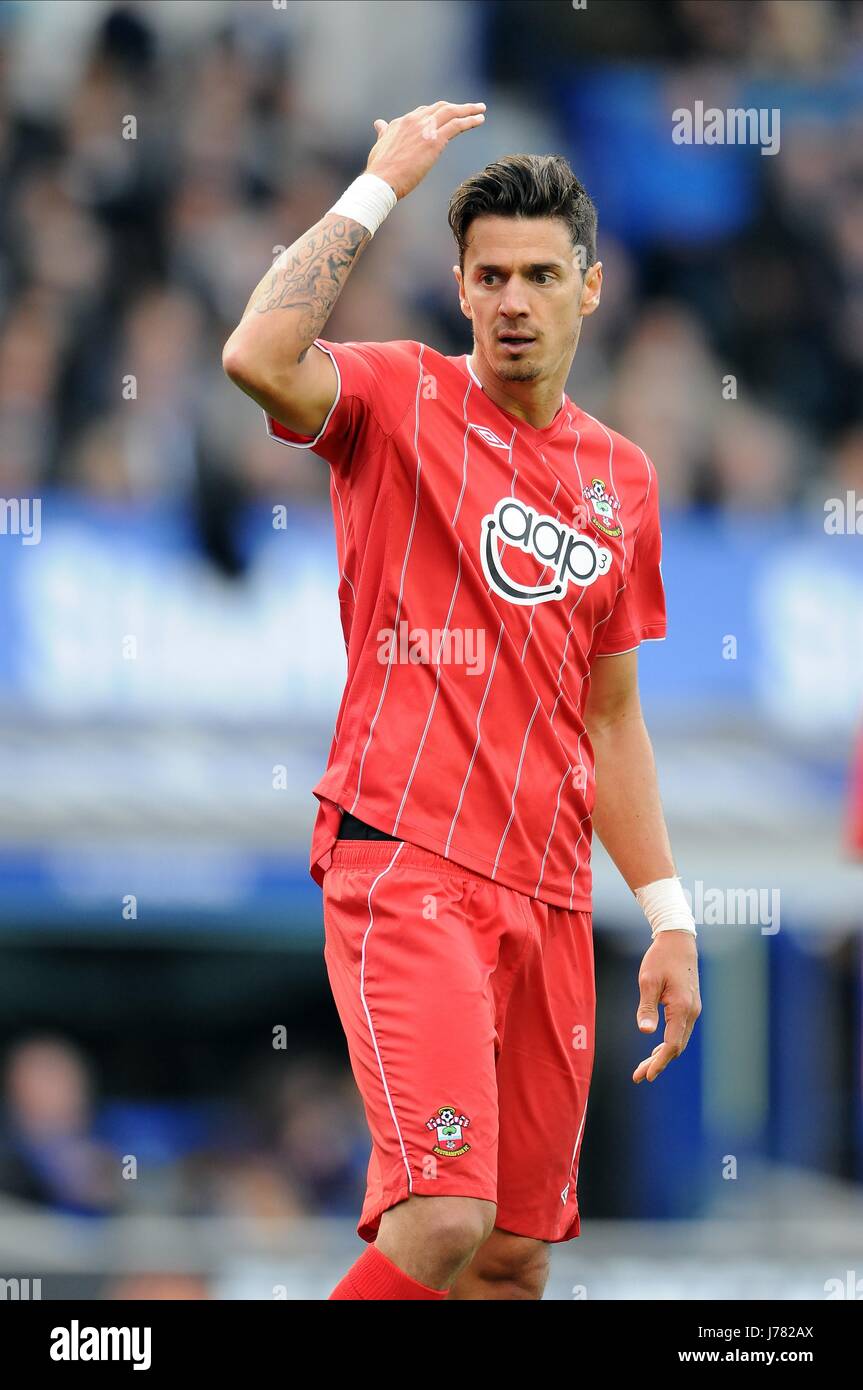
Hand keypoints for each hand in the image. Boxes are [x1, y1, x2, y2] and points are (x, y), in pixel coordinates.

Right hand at [366, 100, 485, 200]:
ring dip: (468, 109)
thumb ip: (384, 132)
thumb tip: (379, 123)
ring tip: (481, 109)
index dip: (438, 113)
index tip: (448, 115)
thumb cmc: (380, 169)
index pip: (425, 112)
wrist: (382, 180)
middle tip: (470, 107)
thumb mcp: (380, 144)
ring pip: (451, 112)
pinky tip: (480, 120)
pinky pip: (457, 125)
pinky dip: (470, 120)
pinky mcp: (435, 139)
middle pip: (440, 107)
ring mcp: (426, 128)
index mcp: (403, 122)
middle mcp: (415, 120)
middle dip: (456, 107)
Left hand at [632, 931, 700, 1083]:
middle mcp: (691, 1012)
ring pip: (679, 1040)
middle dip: (658, 1063)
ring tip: (644, 1067)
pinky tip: (657, 1048)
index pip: (671, 1044)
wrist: (678, 940)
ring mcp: (693, 1009)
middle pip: (676, 1047)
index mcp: (682, 1008)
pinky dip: (669, 1043)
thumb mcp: (648, 980)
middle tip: (638, 1076)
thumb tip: (645, 1032)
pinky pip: (681, 1031)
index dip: (659, 1062)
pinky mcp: (690, 1005)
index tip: (646, 1076)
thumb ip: (647, 1007)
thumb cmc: (661, 958)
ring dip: (663, 1055)